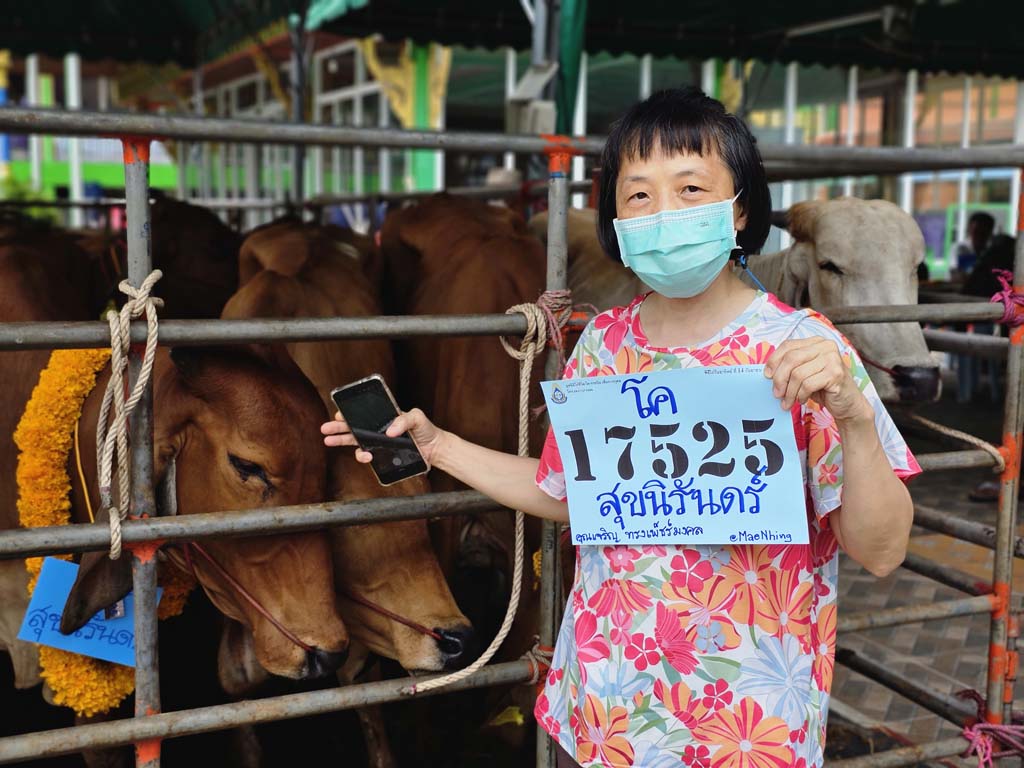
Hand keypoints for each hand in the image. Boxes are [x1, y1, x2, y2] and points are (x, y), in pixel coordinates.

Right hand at [320, 407, 447, 465]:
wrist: (434, 449)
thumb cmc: (426, 430)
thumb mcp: (417, 417)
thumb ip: (404, 419)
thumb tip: (390, 431)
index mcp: (384, 417)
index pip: (363, 414)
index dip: (349, 413)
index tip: (339, 414)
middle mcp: (378, 430)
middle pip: (353, 427)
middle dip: (337, 427)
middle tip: (324, 428)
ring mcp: (379, 443)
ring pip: (355, 442)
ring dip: (341, 441)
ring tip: (329, 441)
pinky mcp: (382, 456)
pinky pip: (367, 456)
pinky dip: (362, 456)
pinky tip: (364, 455)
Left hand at [763, 337, 872, 422]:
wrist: (848, 403)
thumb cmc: (823, 387)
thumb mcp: (804, 373)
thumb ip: (791, 367)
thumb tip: (768, 373)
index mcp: (816, 342)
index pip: (788, 345)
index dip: (774, 360)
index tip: (767, 375)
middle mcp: (825, 346)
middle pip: (791, 358)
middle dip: (779, 378)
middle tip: (776, 394)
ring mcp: (832, 359)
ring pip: (798, 374)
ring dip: (789, 392)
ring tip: (788, 401)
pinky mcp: (836, 374)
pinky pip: (808, 384)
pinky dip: (801, 395)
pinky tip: (802, 400)